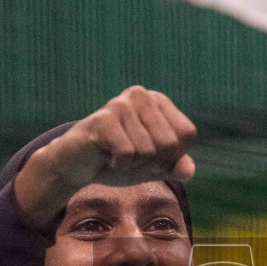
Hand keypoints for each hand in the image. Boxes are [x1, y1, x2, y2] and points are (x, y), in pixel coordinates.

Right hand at [14, 86, 196, 222]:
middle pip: (169, 144)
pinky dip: (118, 165)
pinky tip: (105, 157)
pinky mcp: (102, 120)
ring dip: (132, 164)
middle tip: (129, 156)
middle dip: (151, 162)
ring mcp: (120, 105)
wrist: (78, 165)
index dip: (171, 155)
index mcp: (158, 101)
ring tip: (115, 155)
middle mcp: (141, 95)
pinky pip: (127, 153)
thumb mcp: (154, 166)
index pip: (187, 135)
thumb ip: (176, 167)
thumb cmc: (119, 160)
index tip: (148, 154)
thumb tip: (188, 170)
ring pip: (148, 151)